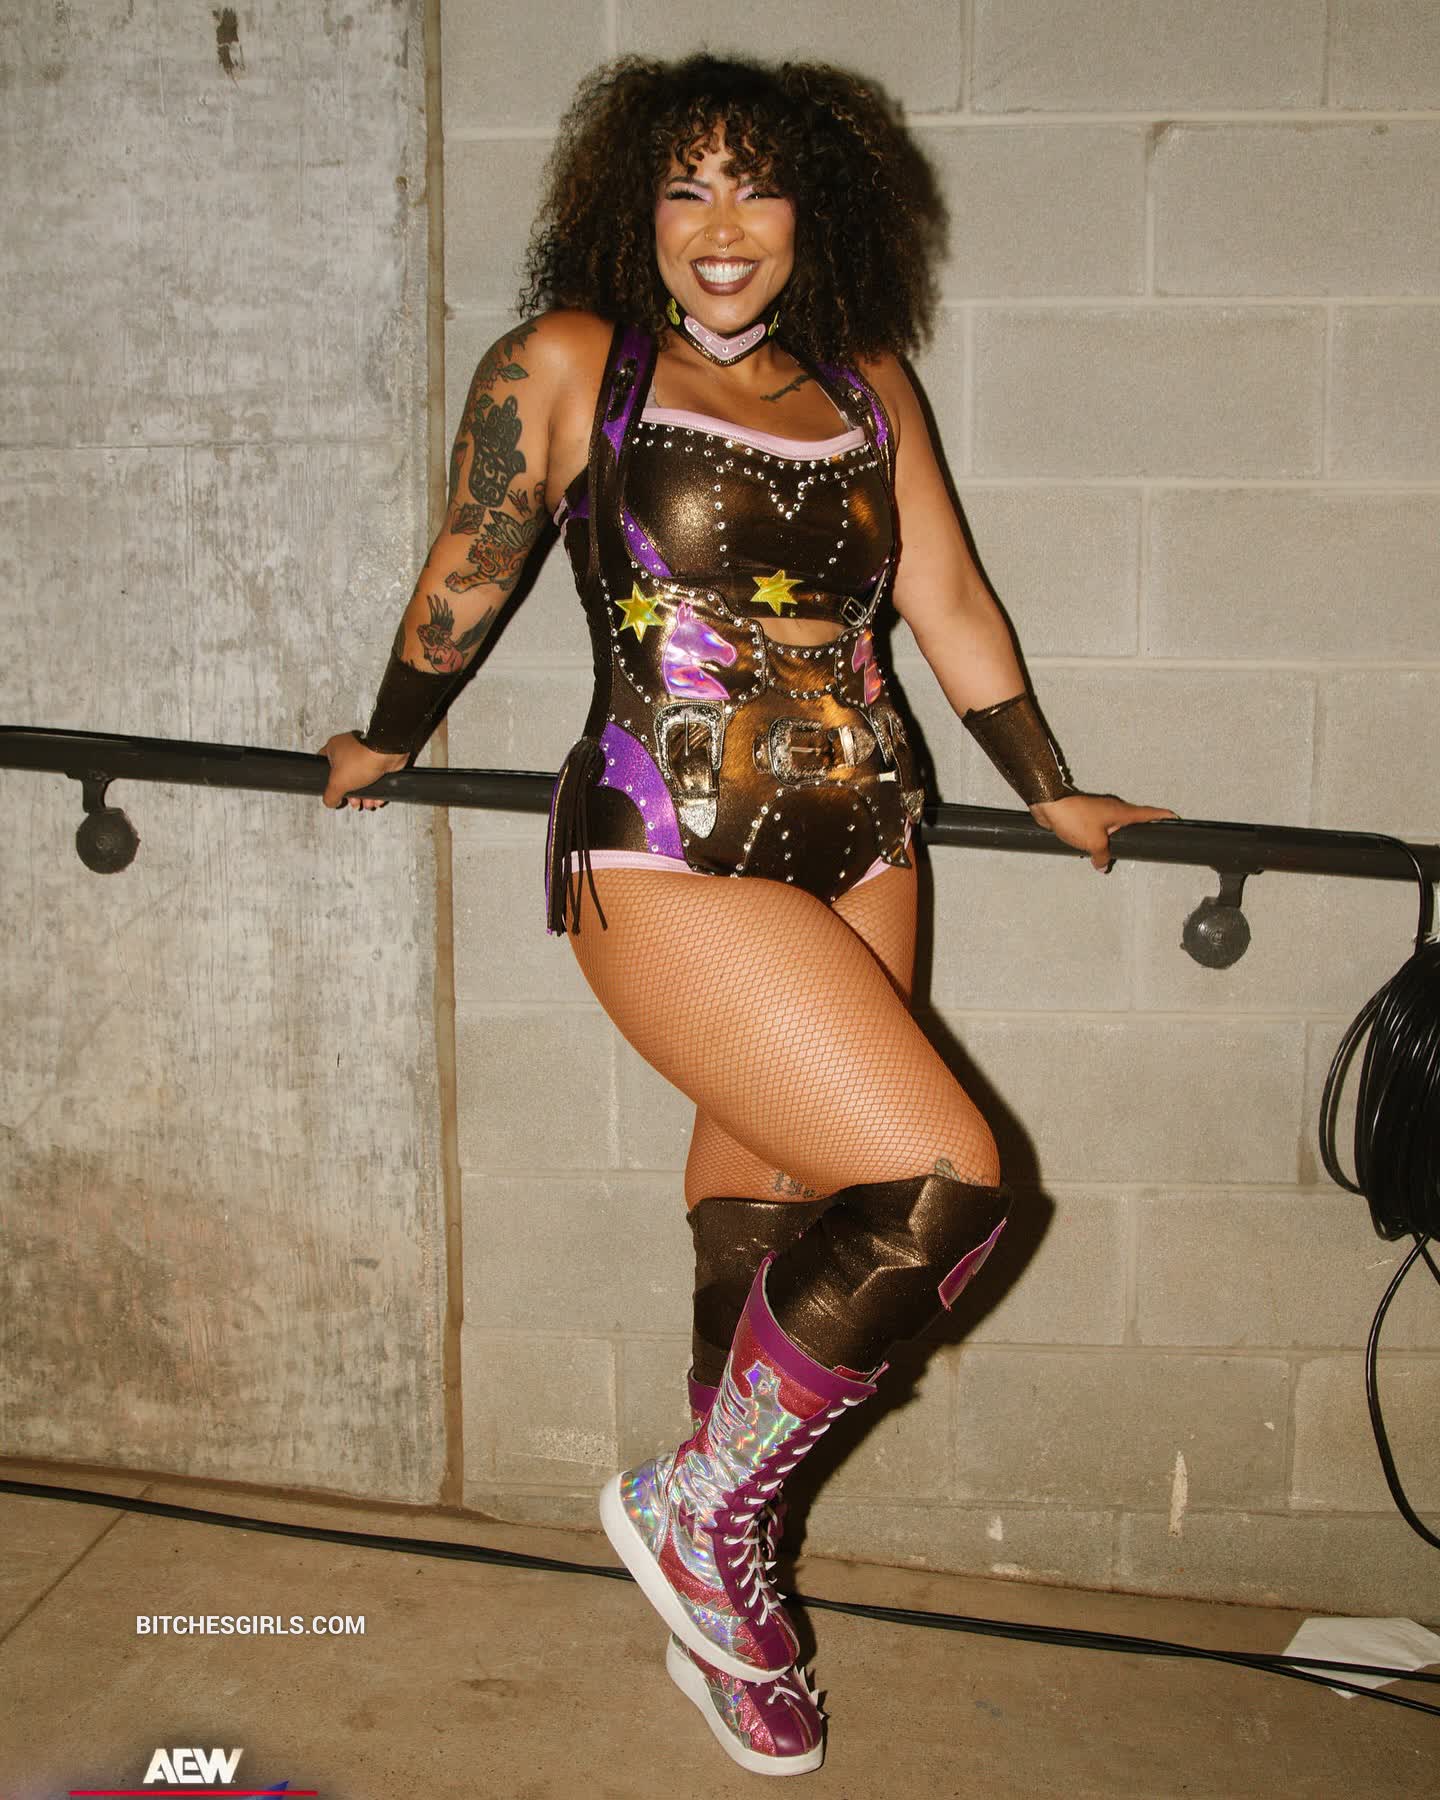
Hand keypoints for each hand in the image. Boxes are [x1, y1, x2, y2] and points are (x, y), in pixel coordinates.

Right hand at [318, 732, 407, 809]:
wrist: (387, 755)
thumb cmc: (362, 760)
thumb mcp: (338, 783)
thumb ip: (330, 795)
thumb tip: (330, 801)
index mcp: (333, 748)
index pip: (323, 766)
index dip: (326, 781)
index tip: (331, 791)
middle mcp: (348, 749)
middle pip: (344, 776)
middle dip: (350, 793)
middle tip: (353, 801)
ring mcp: (364, 753)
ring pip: (360, 779)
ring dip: (364, 794)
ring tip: (367, 803)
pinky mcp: (378, 759)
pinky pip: (374, 778)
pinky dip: (375, 789)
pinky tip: (376, 798)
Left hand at [1029, 792, 1178, 871]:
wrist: (1050, 804)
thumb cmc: (1074, 818)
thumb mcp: (1094, 843)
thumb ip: (1103, 857)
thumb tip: (1103, 865)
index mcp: (1122, 812)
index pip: (1150, 813)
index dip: (1164, 816)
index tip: (1176, 818)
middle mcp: (1114, 808)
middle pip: (1134, 820)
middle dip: (1141, 831)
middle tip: (1149, 841)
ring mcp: (1100, 810)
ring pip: (1115, 826)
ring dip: (1116, 838)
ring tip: (1117, 852)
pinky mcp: (1087, 814)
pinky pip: (1100, 827)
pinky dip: (1101, 837)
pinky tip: (1094, 849)